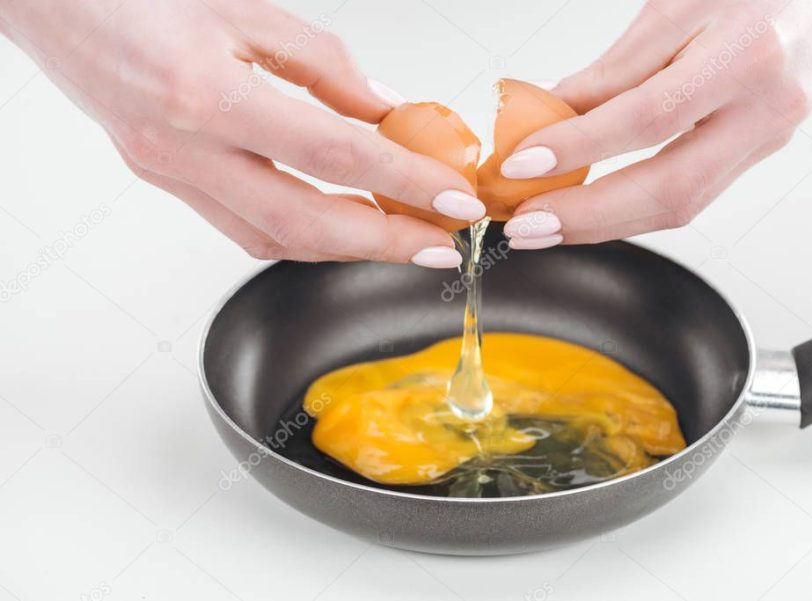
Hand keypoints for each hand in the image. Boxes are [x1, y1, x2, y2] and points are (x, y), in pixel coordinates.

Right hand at [0, 0, 483, 267]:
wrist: (53, 2)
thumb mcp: (242, 8)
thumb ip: (320, 64)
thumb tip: (384, 109)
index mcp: (204, 94)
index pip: (332, 156)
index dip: (403, 182)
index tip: (453, 198)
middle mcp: (181, 149)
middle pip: (302, 224)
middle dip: (383, 242)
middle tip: (440, 245)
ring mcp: (168, 175)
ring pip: (270, 240)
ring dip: (343, 248)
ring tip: (399, 239)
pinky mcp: (164, 183)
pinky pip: (240, 229)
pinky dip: (299, 238)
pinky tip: (335, 228)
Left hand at [501, 0, 811, 248]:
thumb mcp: (674, 5)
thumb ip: (614, 68)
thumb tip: (548, 115)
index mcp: (747, 56)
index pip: (649, 117)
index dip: (580, 147)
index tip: (522, 164)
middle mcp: (767, 109)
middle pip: (671, 188)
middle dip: (588, 216)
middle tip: (526, 225)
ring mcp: (769, 138)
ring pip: (682, 206)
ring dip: (606, 226)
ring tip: (545, 228)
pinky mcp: (759, 153)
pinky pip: (692, 195)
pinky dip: (634, 210)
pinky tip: (592, 212)